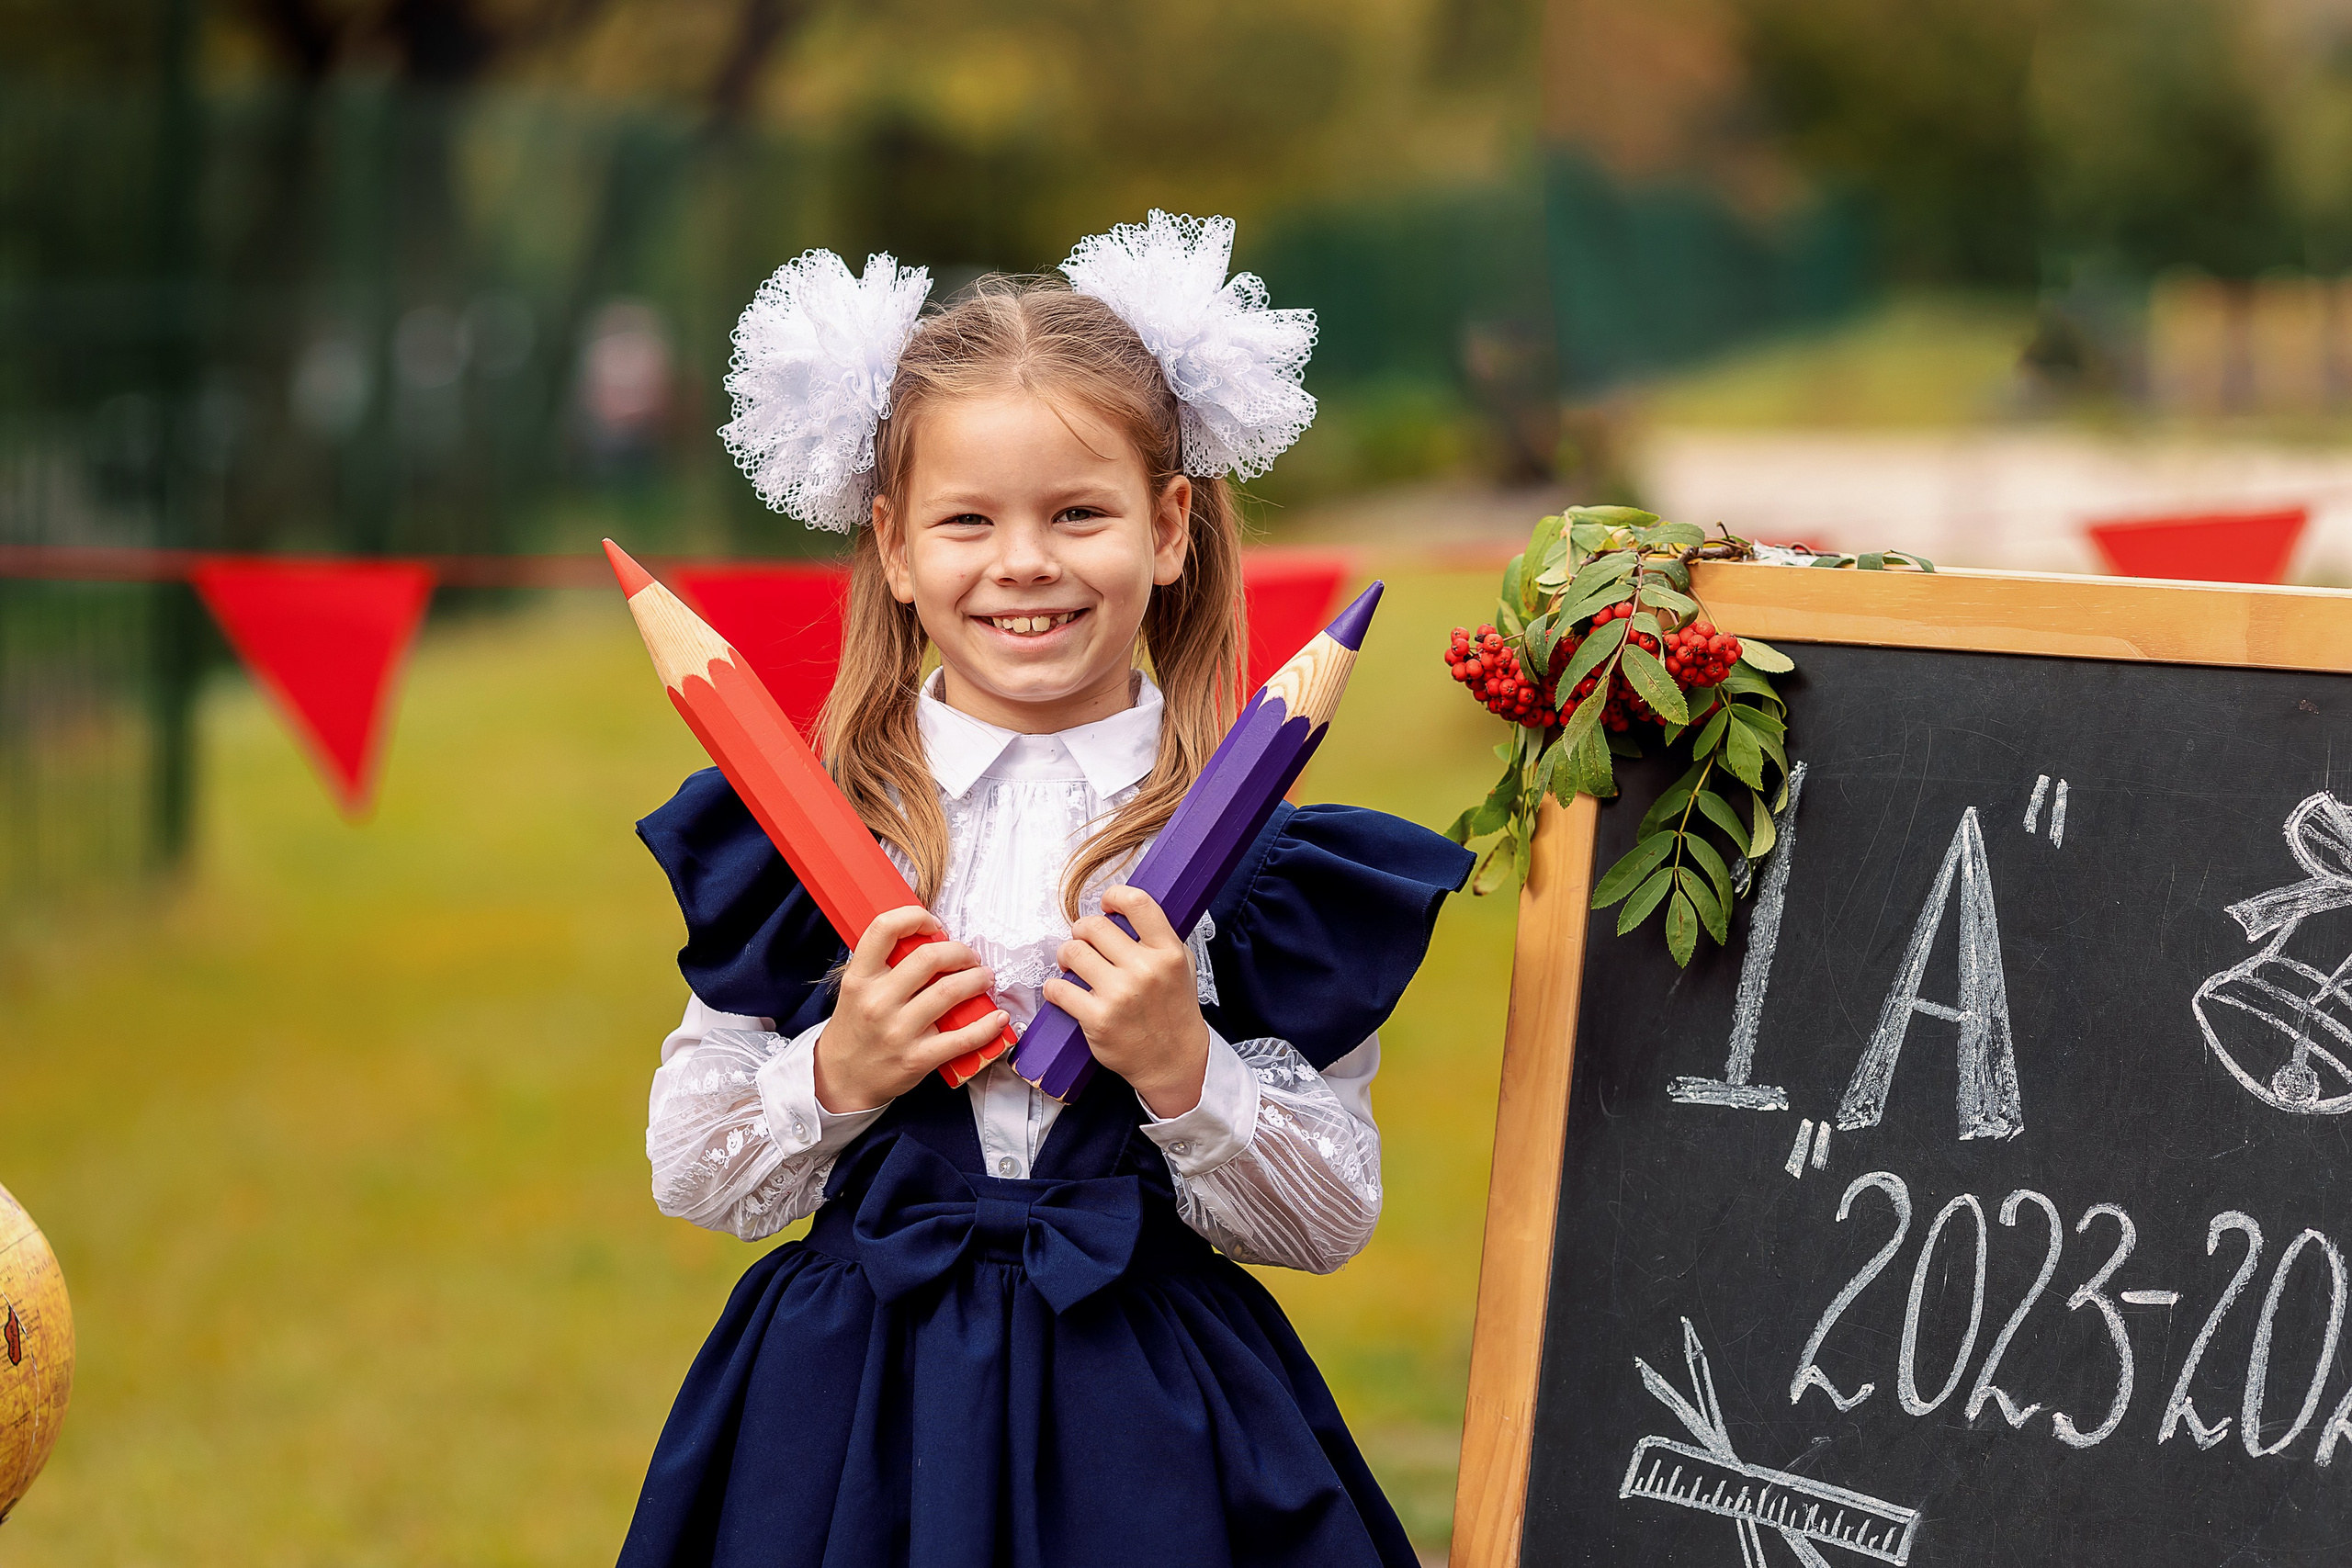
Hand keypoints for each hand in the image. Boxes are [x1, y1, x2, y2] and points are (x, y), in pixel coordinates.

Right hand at [814, 905, 1003, 1112]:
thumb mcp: (856, 989)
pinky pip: (962, 1038)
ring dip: (977, 980)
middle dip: (960, 952)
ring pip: (950, 992)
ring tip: (985, 978)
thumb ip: (883, 964)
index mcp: (860, 978)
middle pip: (929, 958)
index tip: (934, 924)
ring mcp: (898, 1031)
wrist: (841, 1078)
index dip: (915, 917)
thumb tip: (929, 939)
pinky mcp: (917, 1059)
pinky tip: (999, 1019)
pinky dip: (987, 1026)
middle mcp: (877, 1002)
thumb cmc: (856, 1028)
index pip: (884, 929)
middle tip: (970, 957)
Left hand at [1044, 885, 1209, 1117]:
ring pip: (1072, 952)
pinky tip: (1063, 991)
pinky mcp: (1098, 1019)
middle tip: (1083, 942)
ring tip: (1073, 965)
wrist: (1174, 1061)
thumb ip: (1160, 937)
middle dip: (1082, 931)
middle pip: (1093, 926)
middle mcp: (1145, 970)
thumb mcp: (1183, 967)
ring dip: (1066, 956)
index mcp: (1168, 952)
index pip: (1137, 903)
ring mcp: (1120, 995)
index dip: (1114, 897)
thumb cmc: (1175, 1012)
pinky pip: (1059, 988)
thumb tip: (1126, 911)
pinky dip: (1055, 988)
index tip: (1106, 906)